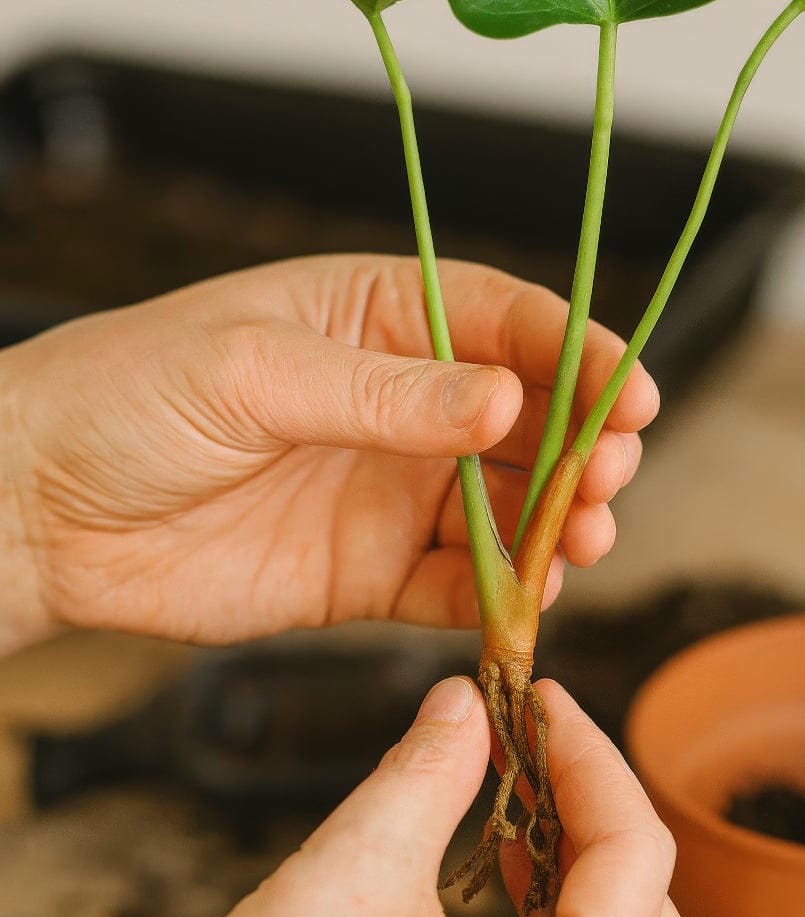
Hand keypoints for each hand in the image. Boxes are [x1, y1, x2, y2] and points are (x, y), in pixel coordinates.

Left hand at [0, 256, 657, 649]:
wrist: (37, 511)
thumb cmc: (124, 397)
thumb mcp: (252, 370)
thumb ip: (382, 393)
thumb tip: (501, 402)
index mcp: (379, 315)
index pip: (507, 321)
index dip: (580, 353)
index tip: (632, 391)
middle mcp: (401, 402)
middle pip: (529, 417)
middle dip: (584, 444)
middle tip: (605, 476)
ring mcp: (392, 489)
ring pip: (510, 505)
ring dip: (560, 522)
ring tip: (583, 539)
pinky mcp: (370, 574)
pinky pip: (459, 587)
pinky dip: (505, 597)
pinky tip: (530, 601)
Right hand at [78, 677, 681, 916]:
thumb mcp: (354, 874)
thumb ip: (428, 773)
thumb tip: (466, 701)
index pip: (639, 857)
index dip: (593, 755)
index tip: (540, 696)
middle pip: (642, 905)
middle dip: (589, 802)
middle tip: (527, 733)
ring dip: (562, 851)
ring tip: (502, 781)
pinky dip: (532, 903)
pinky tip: (480, 856)